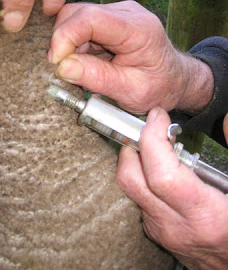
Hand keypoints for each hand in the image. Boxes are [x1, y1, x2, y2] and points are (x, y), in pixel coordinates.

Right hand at [48, 1, 212, 113]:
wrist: (174, 80)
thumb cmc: (159, 86)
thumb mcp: (130, 91)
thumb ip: (97, 78)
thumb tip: (62, 67)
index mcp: (138, 28)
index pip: (91, 18)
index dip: (65, 37)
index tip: (55, 63)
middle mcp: (126, 13)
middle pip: (77, 14)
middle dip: (63, 42)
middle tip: (64, 70)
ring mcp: (116, 13)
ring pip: (75, 19)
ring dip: (68, 46)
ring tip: (79, 71)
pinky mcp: (109, 20)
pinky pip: (80, 26)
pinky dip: (75, 46)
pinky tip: (84, 63)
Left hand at [116, 107, 227, 269]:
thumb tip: (224, 123)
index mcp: (204, 215)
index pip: (161, 174)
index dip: (153, 139)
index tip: (158, 117)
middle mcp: (175, 225)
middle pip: (131, 180)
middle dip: (133, 145)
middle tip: (150, 129)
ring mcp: (161, 230)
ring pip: (130, 189)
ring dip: (137, 159)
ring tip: (157, 145)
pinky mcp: (155, 231)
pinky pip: (139, 198)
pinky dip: (144, 177)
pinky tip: (162, 169)